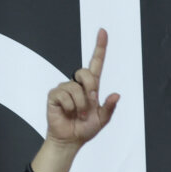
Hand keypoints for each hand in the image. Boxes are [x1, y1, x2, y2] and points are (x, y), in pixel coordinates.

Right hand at [46, 28, 119, 149]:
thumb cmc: (85, 128)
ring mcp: (64, 88)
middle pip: (85, 72)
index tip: (102, 31)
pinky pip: (64, 96)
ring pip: (75, 88)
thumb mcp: (102, 120)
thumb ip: (109, 108)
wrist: (70, 140)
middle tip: (90, 104)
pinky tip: (68, 112)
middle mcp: (77, 84)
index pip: (95, 63)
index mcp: (91, 87)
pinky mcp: (54, 95)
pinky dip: (70, 107)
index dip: (99, 48)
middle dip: (90, 88)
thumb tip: (116, 95)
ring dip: (81, 105)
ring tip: (79, 115)